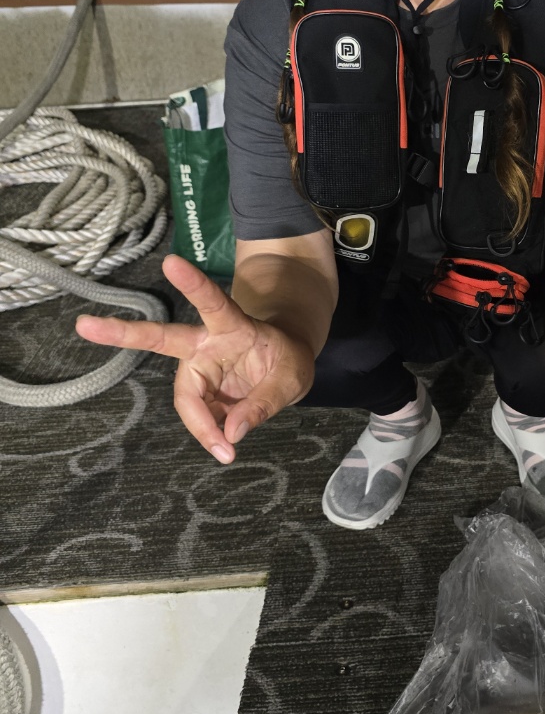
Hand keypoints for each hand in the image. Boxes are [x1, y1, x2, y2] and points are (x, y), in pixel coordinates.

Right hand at [74, 254, 315, 463]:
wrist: (285, 365)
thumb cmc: (287, 361)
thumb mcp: (292, 378)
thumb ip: (263, 403)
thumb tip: (229, 434)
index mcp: (232, 326)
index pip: (212, 302)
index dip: (193, 284)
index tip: (171, 262)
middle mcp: (206, 343)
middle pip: (160, 338)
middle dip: (122, 333)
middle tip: (84, 325)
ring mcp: (198, 367)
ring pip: (185, 398)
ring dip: (200, 425)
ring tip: (224, 451)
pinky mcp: (199, 390)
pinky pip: (199, 417)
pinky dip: (210, 434)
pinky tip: (226, 443)